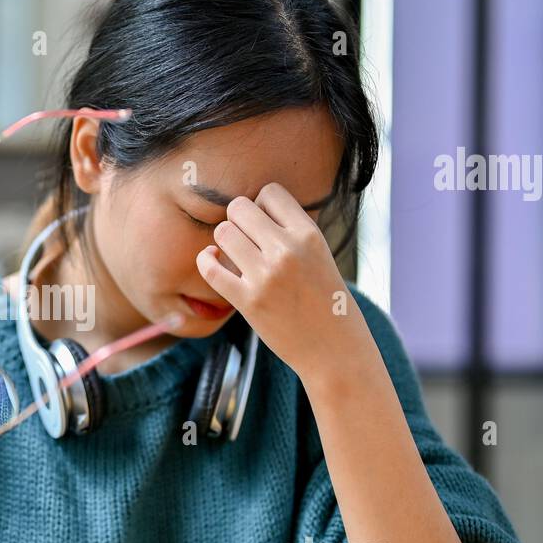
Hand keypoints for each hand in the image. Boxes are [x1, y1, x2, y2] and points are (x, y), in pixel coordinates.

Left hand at [195, 182, 372, 381]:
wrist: (336, 350)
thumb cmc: (328, 302)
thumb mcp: (320, 255)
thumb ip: (291, 231)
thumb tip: (252, 209)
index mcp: (309, 234)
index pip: (269, 193)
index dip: (261, 206)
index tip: (264, 226)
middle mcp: (287, 250)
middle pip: (239, 208)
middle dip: (237, 221)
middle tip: (246, 241)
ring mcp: (266, 276)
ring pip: (222, 233)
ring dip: (223, 242)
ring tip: (234, 255)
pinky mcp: (248, 301)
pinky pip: (210, 268)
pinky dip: (206, 261)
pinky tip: (213, 262)